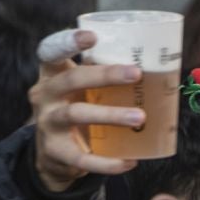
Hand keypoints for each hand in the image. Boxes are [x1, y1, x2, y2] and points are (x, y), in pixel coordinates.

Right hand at [30, 29, 143, 192]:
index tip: (91, 36)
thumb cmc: (76, 109)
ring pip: (77, 114)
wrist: (53, 154)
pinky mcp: (55, 151)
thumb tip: (154, 66)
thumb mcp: (80, 90)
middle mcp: (44, 96)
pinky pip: (83, 158)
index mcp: (51, 75)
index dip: (67, 42)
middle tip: (135, 73)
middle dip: (104, 75)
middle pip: (71, 80)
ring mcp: (47, 123)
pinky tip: (130, 161)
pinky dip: (108, 162)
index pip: (51, 52)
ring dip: (110, 115)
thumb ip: (101, 78)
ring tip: (139, 117)